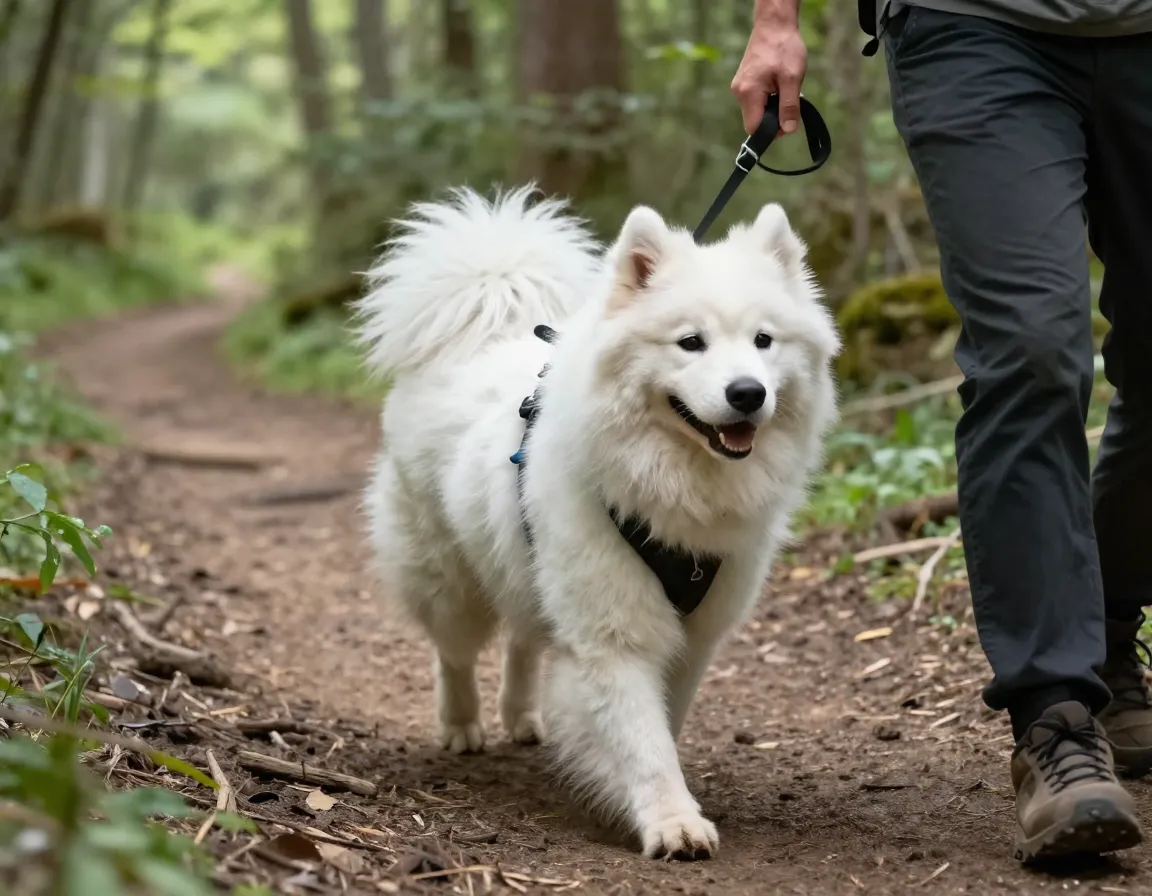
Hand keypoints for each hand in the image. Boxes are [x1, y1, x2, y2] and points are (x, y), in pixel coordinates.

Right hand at [730, 20, 806, 136]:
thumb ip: (789, 106)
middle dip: (773, 118)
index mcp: (749, 93)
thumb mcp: (792, 78)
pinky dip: (768, 99)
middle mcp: (739, 93)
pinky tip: (778, 85)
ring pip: (756, 111)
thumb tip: (788, 130)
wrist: (774, 25)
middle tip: (790, 103)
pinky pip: (755, 100)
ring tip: (784, 89)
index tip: (787, 121)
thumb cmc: (784, 47)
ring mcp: (739, 87)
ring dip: (772, 107)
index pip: (754, 128)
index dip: (771, 131)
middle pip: (755, 121)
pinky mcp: (743, 83)